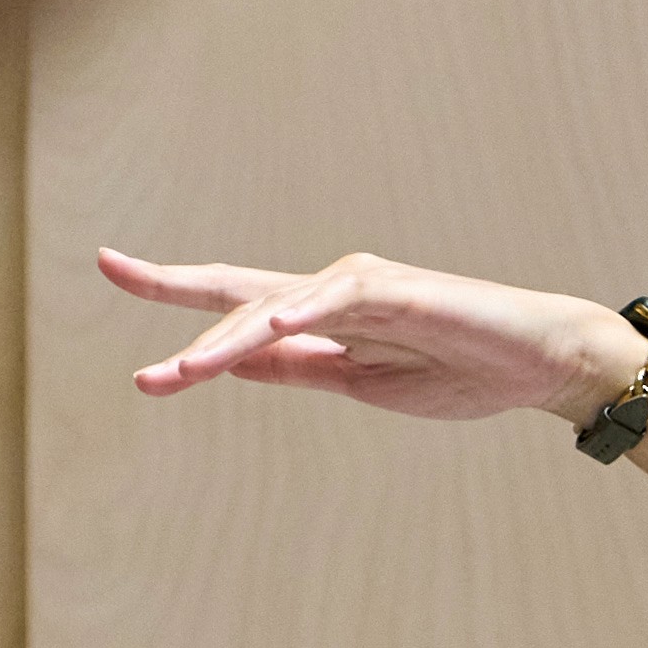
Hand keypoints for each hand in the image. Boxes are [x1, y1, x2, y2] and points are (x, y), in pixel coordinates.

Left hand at [100, 253, 638, 429]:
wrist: (536, 364)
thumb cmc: (457, 369)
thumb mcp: (356, 380)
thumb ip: (296, 366)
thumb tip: (230, 362)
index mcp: (319, 315)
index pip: (231, 302)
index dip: (170, 287)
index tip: (112, 268)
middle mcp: (330, 289)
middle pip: (236, 291)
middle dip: (171, 285)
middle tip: (111, 267)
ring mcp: (363, 286)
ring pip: (275, 307)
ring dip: (224, 341)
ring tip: (178, 371)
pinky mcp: (402, 291)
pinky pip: (342, 299)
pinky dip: (304, 309)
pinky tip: (270, 323)